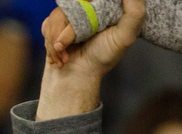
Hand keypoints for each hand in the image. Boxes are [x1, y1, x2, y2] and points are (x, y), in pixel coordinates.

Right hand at [37, 0, 142, 118]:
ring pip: (56, 16)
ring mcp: (71, 18)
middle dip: (66, 31)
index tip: (87, 29)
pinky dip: (50, 44)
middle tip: (69, 47)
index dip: (85, 7)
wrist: (75, 79)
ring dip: (56, 41)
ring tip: (63, 57)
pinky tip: (58, 56)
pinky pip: (47, 25)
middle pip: (72, 6)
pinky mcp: (55, 26)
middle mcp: (88, 10)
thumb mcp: (125, 37)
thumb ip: (134, 13)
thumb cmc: (101, 59)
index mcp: (105, 8)